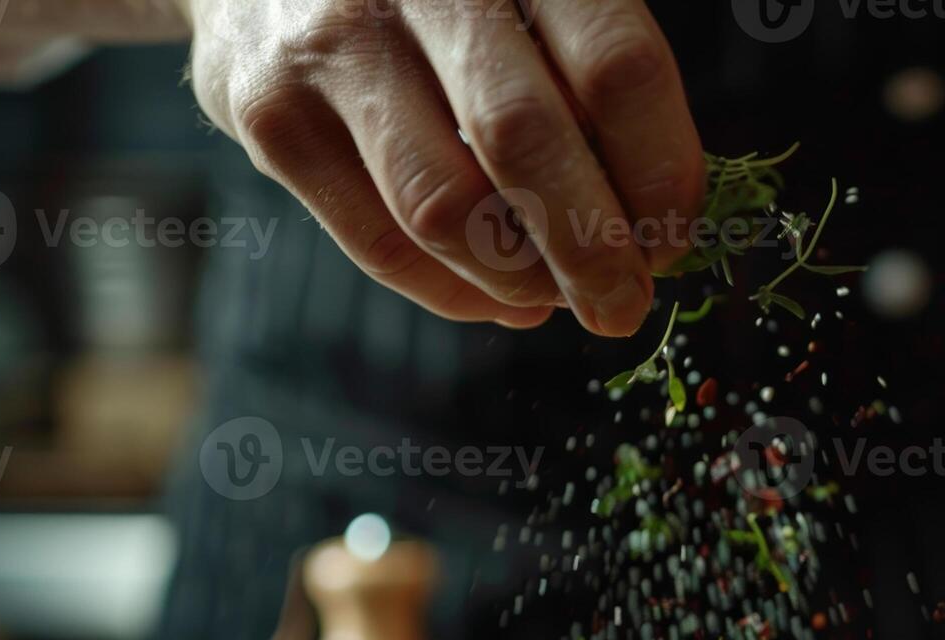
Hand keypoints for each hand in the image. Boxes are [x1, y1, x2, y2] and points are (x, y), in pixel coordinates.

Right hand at [181, 0, 703, 334]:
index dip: (661, 170)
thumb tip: (653, 226)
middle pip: (527, 138)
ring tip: (557, 298)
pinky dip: (454, 292)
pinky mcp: (270, 111)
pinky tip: (496, 298)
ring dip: (520, 280)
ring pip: (446, 208)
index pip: (615, 66)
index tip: (674, 233)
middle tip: (625, 304)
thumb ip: (588, 80)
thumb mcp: (527, 0)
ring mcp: (336, 44)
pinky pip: (381, 242)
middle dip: (593, 249)